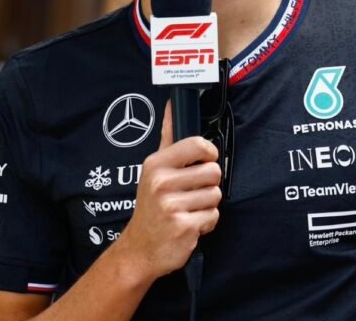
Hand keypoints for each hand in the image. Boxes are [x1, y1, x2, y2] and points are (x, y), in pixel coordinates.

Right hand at [118, 101, 221, 280]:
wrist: (139, 248)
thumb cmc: (151, 206)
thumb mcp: (153, 169)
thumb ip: (167, 137)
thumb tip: (172, 106)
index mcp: (156, 164)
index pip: (198, 144)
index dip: (209, 153)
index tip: (204, 160)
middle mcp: (162, 183)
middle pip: (213, 171)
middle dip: (208, 184)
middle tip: (191, 192)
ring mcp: (172, 206)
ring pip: (215, 195)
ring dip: (207, 204)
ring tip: (189, 208)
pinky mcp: (184, 227)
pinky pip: (213, 216)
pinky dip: (206, 223)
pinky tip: (190, 223)